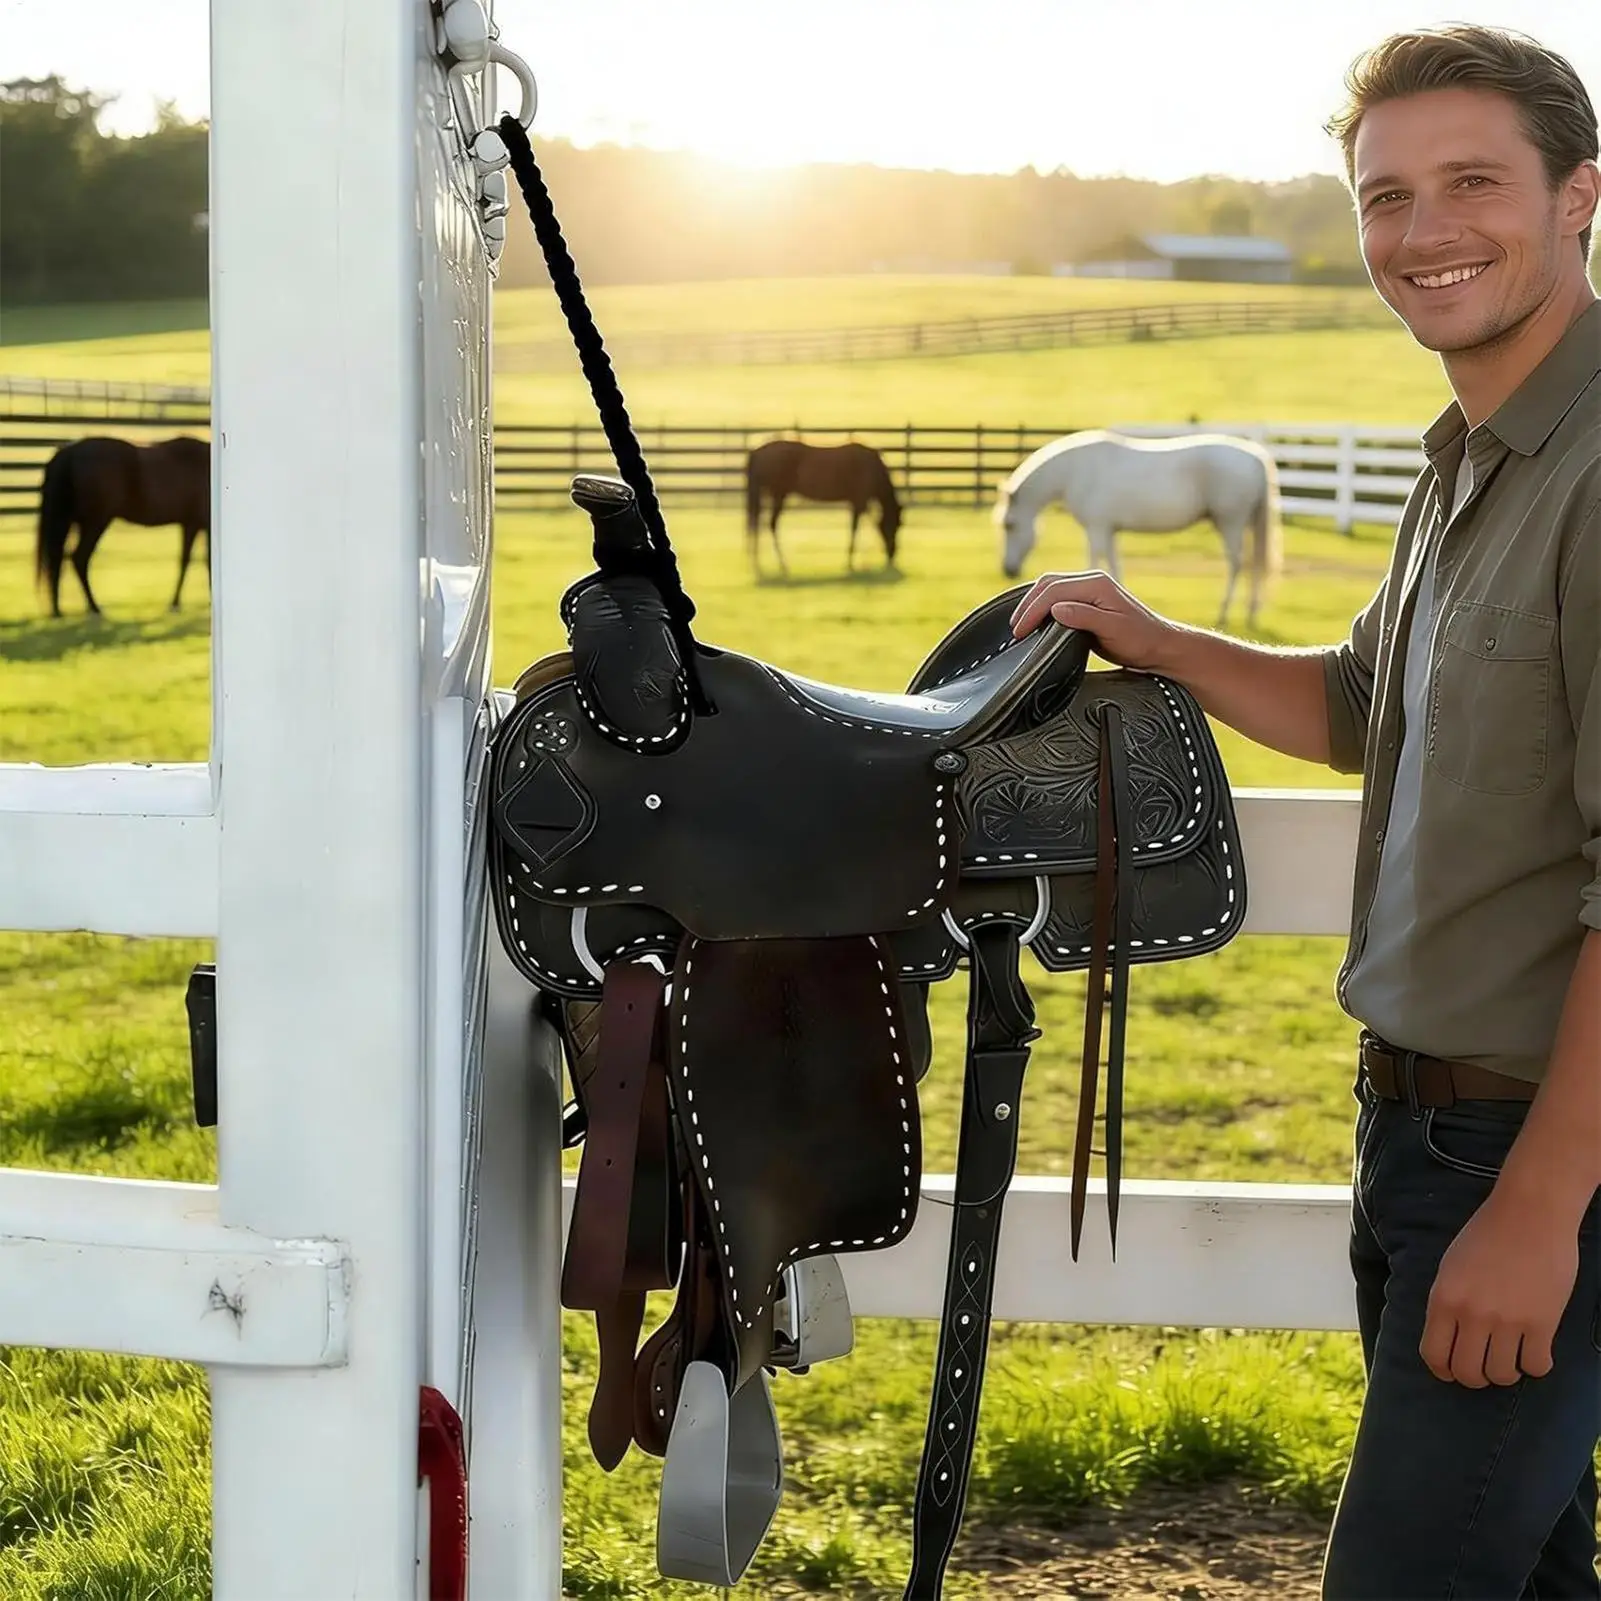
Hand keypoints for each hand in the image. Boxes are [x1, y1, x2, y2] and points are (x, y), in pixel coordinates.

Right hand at [1009, 570, 1183, 672]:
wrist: (1160, 647)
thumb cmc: (1141, 641)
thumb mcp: (1114, 630)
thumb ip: (1085, 617)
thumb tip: (1056, 609)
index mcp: (1097, 584)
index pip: (1053, 591)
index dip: (1033, 610)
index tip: (1021, 631)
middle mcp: (1092, 582)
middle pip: (1047, 584)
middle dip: (1027, 605)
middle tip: (1015, 629)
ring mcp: (1089, 591)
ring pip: (1050, 588)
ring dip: (1032, 604)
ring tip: (1020, 625)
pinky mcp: (1087, 603)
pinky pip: (1057, 597)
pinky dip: (1041, 607)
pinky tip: (1035, 621)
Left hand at [1421, 1192, 1579, 1385]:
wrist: (1530, 1213)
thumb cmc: (1487, 1234)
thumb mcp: (1451, 1266)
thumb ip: (1448, 1302)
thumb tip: (1450, 1337)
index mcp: (1443, 1298)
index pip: (1434, 1355)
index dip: (1443, 1370)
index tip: (1452, 1370)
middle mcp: (1471, 1314)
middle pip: (1467, 1373)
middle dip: (1474, 1377)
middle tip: (1484, 1366)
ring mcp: (1508, 1321)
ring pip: (1501, 1375)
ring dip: (1505, 1372)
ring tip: (1510, 1357)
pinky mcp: (1542, 1323)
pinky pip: (1536, 1366)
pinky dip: (1535, 1366)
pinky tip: (1535, 1351)